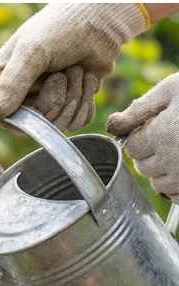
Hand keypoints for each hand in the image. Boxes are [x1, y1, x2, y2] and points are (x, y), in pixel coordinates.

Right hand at [0, 4, 147, 129]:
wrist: (101, 19)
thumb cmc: (61, 28)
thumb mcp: (32, 52)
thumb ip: (11, 84)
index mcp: (5, 79)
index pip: (6, 117)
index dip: (27, 114)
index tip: (42, 93)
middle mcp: (25, 93)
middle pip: (38, 123)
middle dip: (58, 98)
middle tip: (63, 72)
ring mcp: (50, 98)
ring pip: (61, 123)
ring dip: (75, 96)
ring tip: (77, 70)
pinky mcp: (72, 102)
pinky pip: (78, 121)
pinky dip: (88, 101)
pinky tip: (88, 79)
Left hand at [108, 73, 178, 197]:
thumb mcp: (173, 89)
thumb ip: (140, 109)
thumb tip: (112, 125)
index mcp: (161, 135)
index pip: (132, 147)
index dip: (142, 135)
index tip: (157, 125)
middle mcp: (173, 160)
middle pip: (144, 167)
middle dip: (151, 153)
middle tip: (171, 136)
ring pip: (159, 184)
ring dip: (164, 171)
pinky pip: (177, 196)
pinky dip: (177, 186)